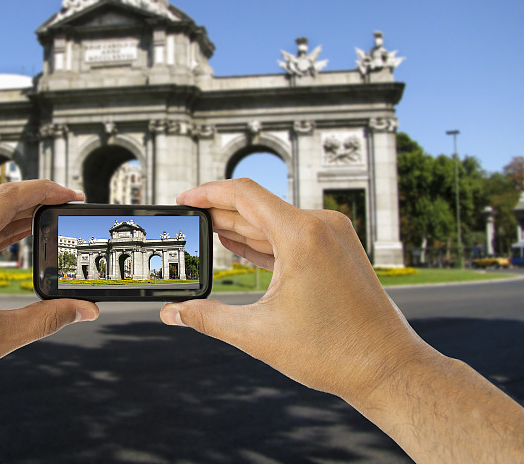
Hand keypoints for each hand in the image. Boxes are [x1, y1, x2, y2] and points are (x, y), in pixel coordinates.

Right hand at [159, 179, 523, 462]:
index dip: (207, 193)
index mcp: (302, 235)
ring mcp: (333, 236)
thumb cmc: (335, 352)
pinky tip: (240, 247)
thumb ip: (207, 318)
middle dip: (220, 214)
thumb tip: (172, 313)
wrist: (389, 369)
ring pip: (275, 221)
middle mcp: (321, 226)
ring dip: (242, 228)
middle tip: (190, 224)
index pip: (244, 194)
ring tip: (209, 234)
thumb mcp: (258, 334)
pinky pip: (291, 236)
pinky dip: (264, 241)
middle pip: (258, 207)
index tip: (184, 199)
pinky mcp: (338, 250)